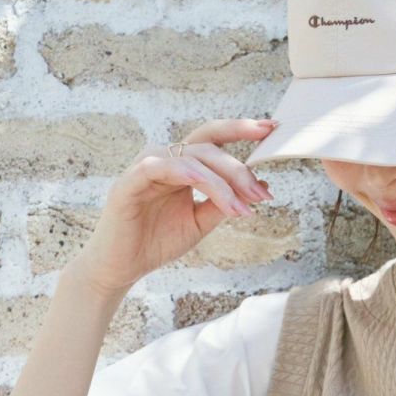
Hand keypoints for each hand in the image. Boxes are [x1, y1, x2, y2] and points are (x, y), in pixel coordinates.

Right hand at [72, 117, 278, 297]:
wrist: (122, 265)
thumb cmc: (157, 241)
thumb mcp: (200, 222)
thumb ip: (223, 204)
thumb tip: (259, 189)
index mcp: (181, 164)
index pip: (214, 139)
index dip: (241, 130)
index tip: (272, 130)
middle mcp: (165, 158)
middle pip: (208, 148)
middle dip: (240, 168)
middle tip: (263, 193)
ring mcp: (146, 166)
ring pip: (191, 159)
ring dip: (222, 182)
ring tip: (243, 207)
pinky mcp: (129, 181)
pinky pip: (161, 167)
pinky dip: (188, 174)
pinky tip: (209, 187)